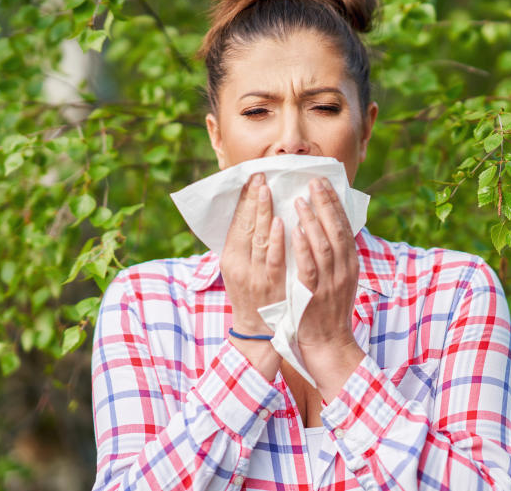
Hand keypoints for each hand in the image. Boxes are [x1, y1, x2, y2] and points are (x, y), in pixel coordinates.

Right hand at [219, 173, 285, 336]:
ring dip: (263, 213)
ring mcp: (256, 276)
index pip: (235, 224)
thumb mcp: (241, 270)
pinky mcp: (273, 286)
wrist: (260, 332)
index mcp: (229, 260)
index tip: (251, 179)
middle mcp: (239, 266)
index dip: (243, 201)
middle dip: (252, 200)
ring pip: (259, 239)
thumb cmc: (253, 295)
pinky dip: (277, 240)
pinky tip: (281, 222)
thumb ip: (246, 245)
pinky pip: (275, 259)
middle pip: (245, 227)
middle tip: (260, 176)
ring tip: (267, 190)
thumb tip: (255, 212)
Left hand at [292, 178, 364, 397]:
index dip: (334, 203)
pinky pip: (309, 267)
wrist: (328, 344)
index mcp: (350, 263)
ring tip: (298, 200)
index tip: (323, 182)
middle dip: (325, 204)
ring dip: (312, 221)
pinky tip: (294, 231)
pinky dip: (302, 247)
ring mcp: (331, 283)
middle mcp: (344, 270)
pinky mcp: (314, 295)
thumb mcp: (338, 278)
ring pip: (323, 245)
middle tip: (311, 181)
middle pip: (337, 230)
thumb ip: (333, 254)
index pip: (345, 226)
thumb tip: (325, 226)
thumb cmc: (327, 309)